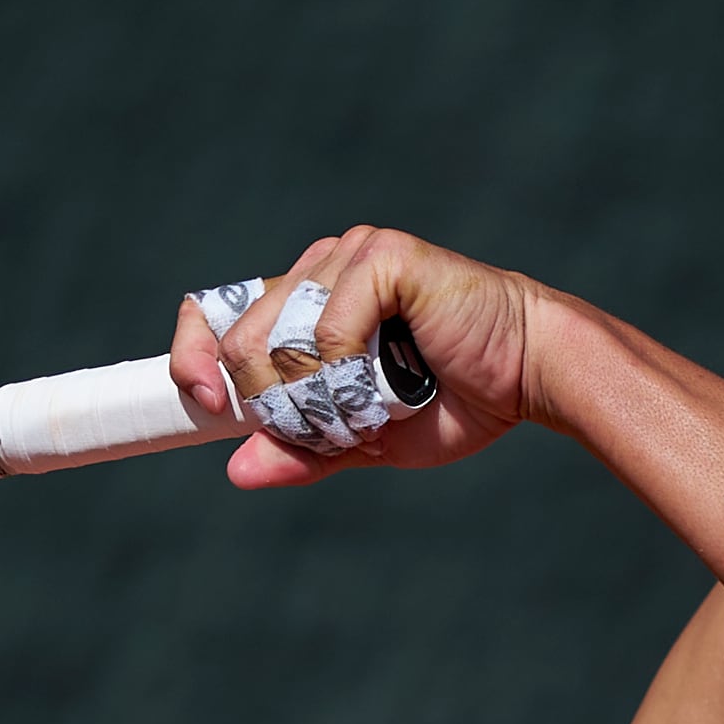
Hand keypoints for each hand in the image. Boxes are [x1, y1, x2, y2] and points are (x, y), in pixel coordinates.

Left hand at [164, 226, 541, 489]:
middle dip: (274, 405)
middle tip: (332, 428)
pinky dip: (351, 374)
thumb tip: (236, 470)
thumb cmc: (456, 400)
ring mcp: (348, 255)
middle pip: (238, 339)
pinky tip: (393, 383)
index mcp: (305, 302)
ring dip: (316, 399)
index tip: (207, 408)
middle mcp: (319, 268)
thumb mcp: (366, 439)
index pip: (217, 315)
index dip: (193, 357)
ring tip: (371, 410)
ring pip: (276, 338)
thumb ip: (304, 448)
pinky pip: (327, 329)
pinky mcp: (382, 254)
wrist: (530, 377)